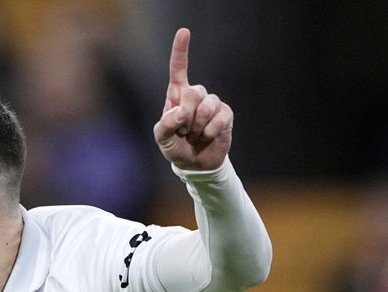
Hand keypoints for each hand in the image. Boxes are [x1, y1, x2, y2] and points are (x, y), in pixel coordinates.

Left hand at [154, 28, 232, 170]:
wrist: (195, 163)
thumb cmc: (175, 147)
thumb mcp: (162, 138)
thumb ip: (165, 125)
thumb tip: (181, 113)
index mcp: (177, 96)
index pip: (178, 70)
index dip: (181, 51)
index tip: (184, 32)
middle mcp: (195, 95)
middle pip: (194, 91)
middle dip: (187, 115)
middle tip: (184, 131)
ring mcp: (212, 103)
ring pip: (207, 106)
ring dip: (198, 126)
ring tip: (195, 135)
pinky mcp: (225, 114)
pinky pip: (219, 118)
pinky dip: (210, 132)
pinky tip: (207, 137)